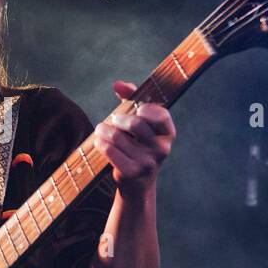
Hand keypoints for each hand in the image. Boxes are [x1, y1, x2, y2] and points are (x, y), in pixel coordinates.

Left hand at [94, 80, 176, 196]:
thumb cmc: (137, 145)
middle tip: (113, 120)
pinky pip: (110, 150)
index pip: (161, 114)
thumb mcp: (140, 123)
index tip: (136, 109)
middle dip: (119, 119)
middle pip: (136, 123)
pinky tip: (98, 142)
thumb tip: (118, 84)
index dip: (145, 108)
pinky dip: (100, 143)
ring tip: (100, 130)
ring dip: (104, 130)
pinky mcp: (132, 172)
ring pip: (118, 136)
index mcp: (168, 134)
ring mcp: (148, 162)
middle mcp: (162, 149)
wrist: (137, 183)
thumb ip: (132, 99)